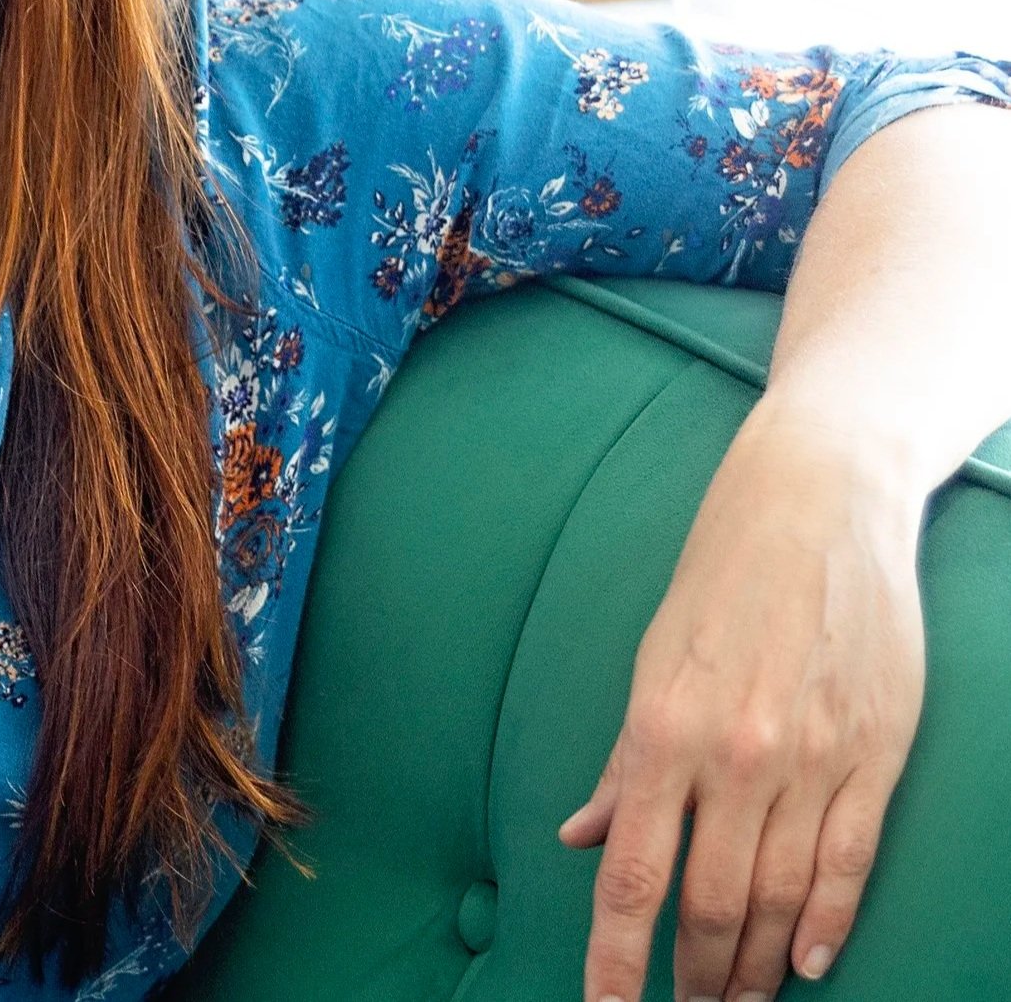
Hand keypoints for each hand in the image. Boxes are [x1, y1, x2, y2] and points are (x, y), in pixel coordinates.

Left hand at [556, 411, 927, 1001]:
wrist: (816, 503)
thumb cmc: (720, 575)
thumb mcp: (649, 660)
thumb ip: (623, 764)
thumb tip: (582, 838)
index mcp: (661, 730)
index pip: (631, 876)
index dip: (616, 960)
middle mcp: (733, 755)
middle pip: (708, 903)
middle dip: (694, 978)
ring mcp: (810, 759)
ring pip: (778, 897)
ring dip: (755, 965)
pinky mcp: (875, 754)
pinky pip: (848, 861)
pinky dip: (827, 922)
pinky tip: (805, 963)